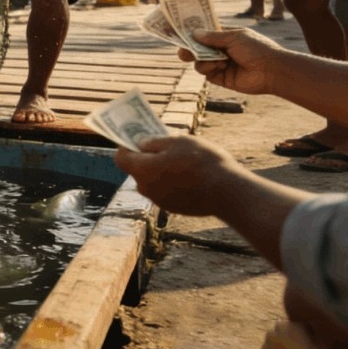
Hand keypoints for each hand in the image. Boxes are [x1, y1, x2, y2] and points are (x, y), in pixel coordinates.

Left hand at [114, 135, 239, 216]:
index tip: (141, 140)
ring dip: (161, 171)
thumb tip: (141, 144)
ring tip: (184, 162)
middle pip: (137, 169)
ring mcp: (159, 200)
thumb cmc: (202, 162)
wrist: (227, 192)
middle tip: (168, 149)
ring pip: (152, 181)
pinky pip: (166, 191)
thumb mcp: (177, 141)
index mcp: (142, 169)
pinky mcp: (173, 208)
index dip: (127, 147)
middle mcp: (145, 188)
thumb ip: (154, 142)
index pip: (120, 158)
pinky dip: (172, 183)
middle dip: (147, 158)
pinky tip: (191, 177)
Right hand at [176, 28, 283, 94]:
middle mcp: (221, 50)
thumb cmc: (257, 49)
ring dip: (203, 60)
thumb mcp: (234, 37)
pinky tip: (220, 66)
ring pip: (199, 61)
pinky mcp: (220, 77)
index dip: (193, 33)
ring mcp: (220, 63)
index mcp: (225, 36)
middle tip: (182, 51)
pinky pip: (205, 72)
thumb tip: (194, 33)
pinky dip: (208, 68)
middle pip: (198, 49)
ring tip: (216, 60)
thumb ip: (213, 37)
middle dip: (189, 49)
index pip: (204, 33)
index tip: (180, 33)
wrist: (272, 71)